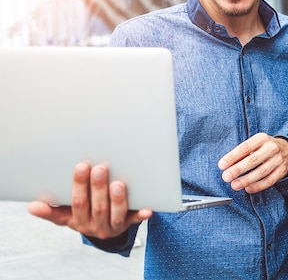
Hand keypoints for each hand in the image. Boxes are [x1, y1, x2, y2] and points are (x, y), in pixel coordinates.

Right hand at [27, 162, 151, 239]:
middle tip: (100, 167)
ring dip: (117, 200)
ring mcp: (112, 226)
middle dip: (97, 187)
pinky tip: (148, 209)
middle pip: (96, 207)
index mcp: (77, 220)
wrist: (102, 229)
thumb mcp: (65, 214)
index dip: (78, 186)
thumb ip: (51, 209)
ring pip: (115, 215)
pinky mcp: (128, 225)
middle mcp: (94, 226)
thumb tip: (31, 206)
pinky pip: (135, 220)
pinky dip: (141, 215)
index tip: (80, 166)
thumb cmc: (82, 213)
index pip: (76, 203)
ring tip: (118, 184)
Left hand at [218, 133, 287, 193]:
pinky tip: (248, 188)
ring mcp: (278, 160)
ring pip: (261, 172)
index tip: (222, 165)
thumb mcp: (255, 143)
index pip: (245, 148)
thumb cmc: (265, 147)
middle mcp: (271, 148)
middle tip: (226, 176)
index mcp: (261, 138)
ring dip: (246, 180)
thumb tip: (226, 165)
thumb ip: (242, 153)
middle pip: (253, 160)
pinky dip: (258, 186)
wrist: (287, 150)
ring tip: (235, 185)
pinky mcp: (282, 171)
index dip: (232, 157)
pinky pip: (269, 181)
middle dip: (238, 169)